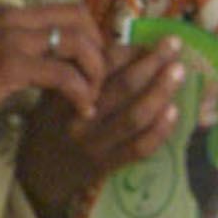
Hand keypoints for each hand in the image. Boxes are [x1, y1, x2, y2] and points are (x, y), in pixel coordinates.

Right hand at [0, 4, 105, 122]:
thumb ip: (21, 48)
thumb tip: (54, 62)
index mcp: (12, 12)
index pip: (69, 10)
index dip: (92, 35)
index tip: (93, 64)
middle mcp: (15, 18)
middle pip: (80, 19)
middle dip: (98, 51)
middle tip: (98, 81)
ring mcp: (13, 38)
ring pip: (76, 43)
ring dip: (94, 73)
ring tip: (92, 97)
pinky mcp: (11, 64)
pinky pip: (62, 74)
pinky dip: (80, 92)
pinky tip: (82, 108)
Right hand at [20, 37, 186, 217]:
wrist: (38, 176)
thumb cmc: (50, 126)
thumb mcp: (52, 95)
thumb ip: (78, 74)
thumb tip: (126, 49)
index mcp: (64, 93)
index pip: (102, 65)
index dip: (131, 50)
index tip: (150, 41)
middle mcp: (80, 117)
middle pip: (123, 86)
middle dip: (153, 62)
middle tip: (174, 44)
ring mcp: (95, 143)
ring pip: (135, 115)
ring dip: (161, 91)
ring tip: (179, 72)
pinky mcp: (107, 165)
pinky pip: (139, 147)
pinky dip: (160, 130)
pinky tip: (174, 112)